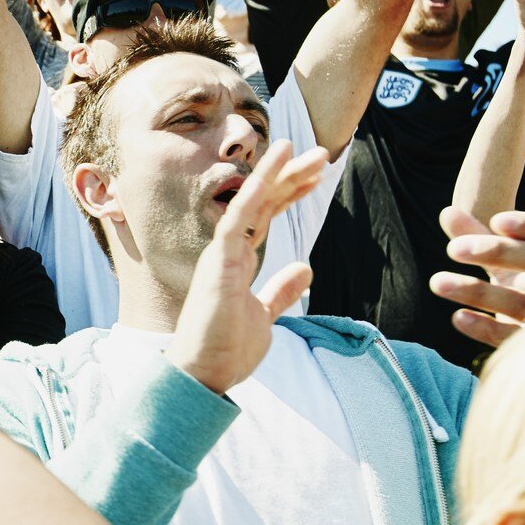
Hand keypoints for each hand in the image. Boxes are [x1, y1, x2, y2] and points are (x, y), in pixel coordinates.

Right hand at [166, 140, 330, 393]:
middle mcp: (228, 251)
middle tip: (320, 154)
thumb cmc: (226, 348)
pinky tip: (269, 174)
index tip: (315, 175)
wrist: (204, 375)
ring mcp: (222, 255)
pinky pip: (235, 221)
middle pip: (263, 203)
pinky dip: (252, 195)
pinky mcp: (218, 265)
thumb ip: (281, 290)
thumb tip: (305, 268)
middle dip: (291, 177)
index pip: (266, 216)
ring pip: (251, 204)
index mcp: (238, 261)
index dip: (290, 193)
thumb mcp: (265, 316)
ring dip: (276, 175)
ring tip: (300, 149)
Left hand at [430, 208, 524, 347]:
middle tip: (452, 248)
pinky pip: (512, 339)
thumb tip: (447, 213)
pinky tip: (458, 317)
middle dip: (499, 252)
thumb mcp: (508, 260)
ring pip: (522, 304)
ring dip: (477, 292)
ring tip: (436, 281)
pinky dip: (485, 328)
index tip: (496, 221)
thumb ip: (479, 236)